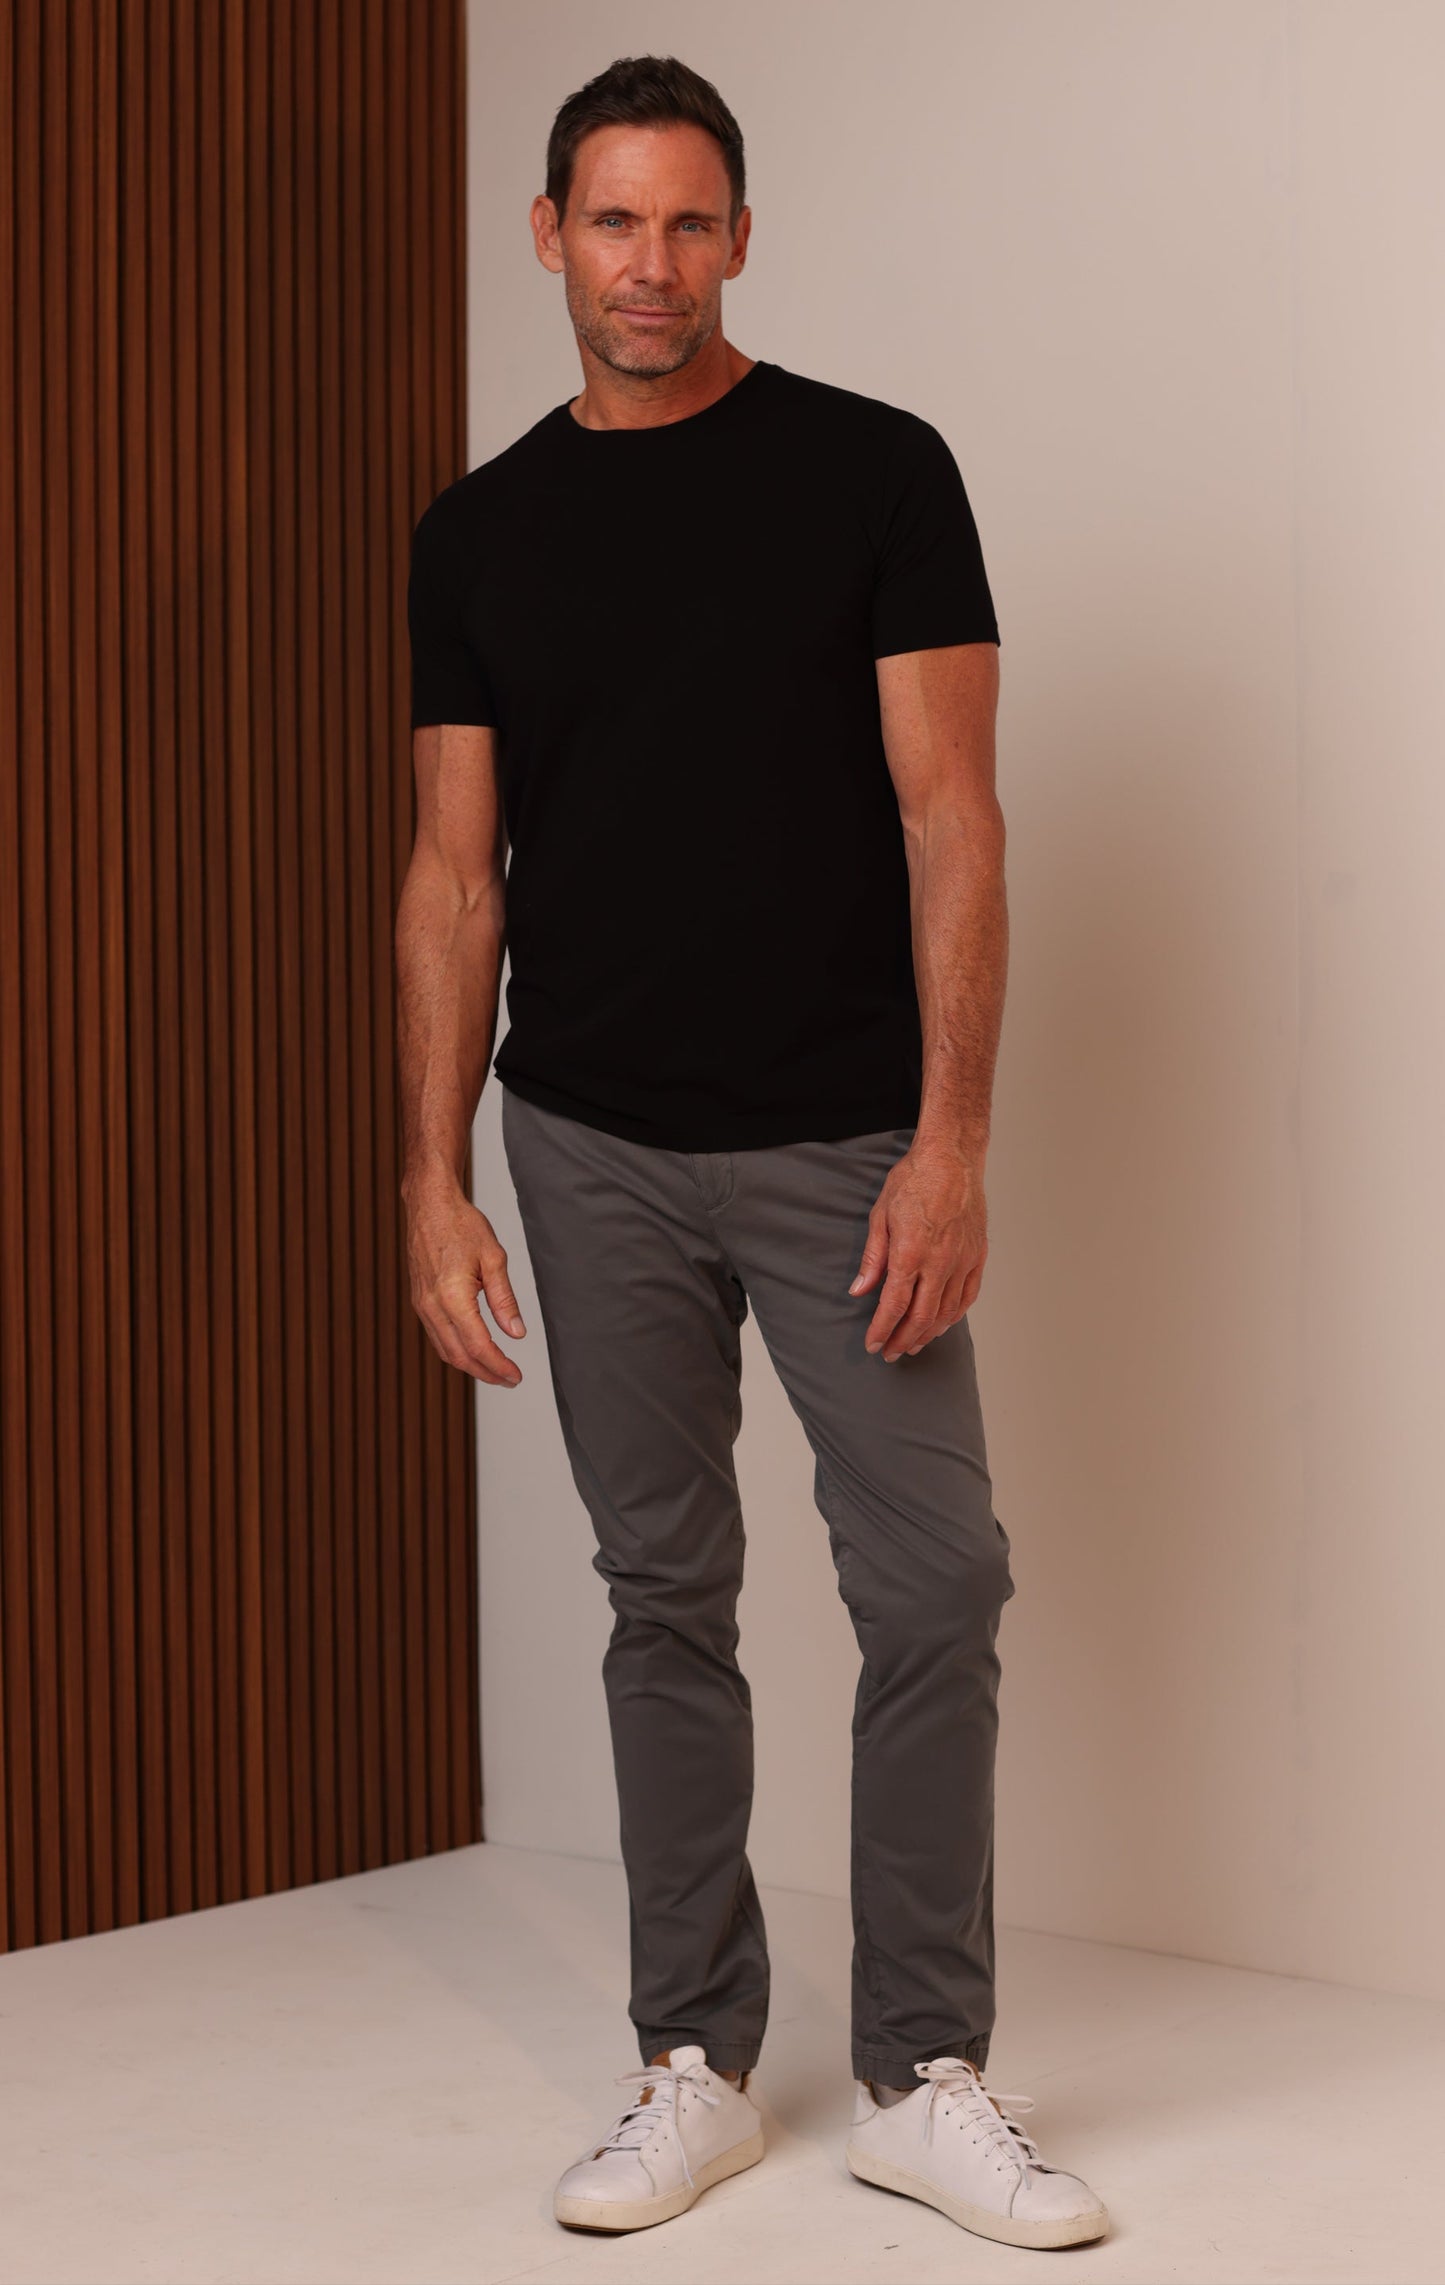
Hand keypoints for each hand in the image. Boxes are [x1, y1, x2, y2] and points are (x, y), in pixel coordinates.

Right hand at [404, 1178, 526, 1385]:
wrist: (429, 1206)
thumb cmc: (460, 1225)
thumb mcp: (494, 1258)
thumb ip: (504, 1299)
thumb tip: (516, 1332)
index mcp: (452, 1297)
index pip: (479, 1346)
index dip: (499, 1366)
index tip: (516, 1376)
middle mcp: (432, 1306)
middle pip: (459, 1356)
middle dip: (486, 1373)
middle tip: (509, 1380)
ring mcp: (422, 1306)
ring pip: (445, 1350)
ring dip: (470, 1366)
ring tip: (494, 1370)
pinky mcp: (419, 1302)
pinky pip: (436, 1337)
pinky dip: (455, 1351)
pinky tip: (472, 1350)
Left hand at [847, 1135, 986, 1361]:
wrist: (952, 1158)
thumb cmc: (913, 1181)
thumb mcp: (880, 1216)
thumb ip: (873, 1258)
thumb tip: (859, 1291)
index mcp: (910, 1253)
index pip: (894, 1306)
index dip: (882, 1330)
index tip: (873, 1345)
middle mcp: (940, 1263)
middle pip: (922, 1317)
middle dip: (903, 1340)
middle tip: (891, 1353)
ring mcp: (962, 1261)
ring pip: (947, 1312)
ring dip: (929, 1333)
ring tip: (914, 1344)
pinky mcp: (977, 1255)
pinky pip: (968, 1296)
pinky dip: (954, 1315)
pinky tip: (943, 1323)